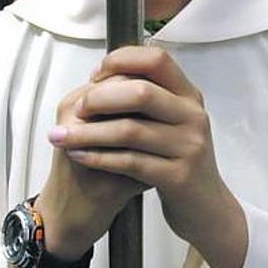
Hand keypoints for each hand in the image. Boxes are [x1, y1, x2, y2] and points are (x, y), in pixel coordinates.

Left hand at [48, 47, 246, 266]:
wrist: (204, 208)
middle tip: (76, 109)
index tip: (96, 74)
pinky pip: (130, 161)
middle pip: (141, 92)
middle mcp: (193, 117)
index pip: (156, 60)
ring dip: (89, 133)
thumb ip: (147, 98)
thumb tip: (102, 75)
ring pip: (130, 130)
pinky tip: (80, 155)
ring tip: (63, 137)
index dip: (122, 60)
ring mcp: (189, 147)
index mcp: (189, 96)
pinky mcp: (178, 177)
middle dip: (100, 98)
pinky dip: (99, 157)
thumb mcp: (172, 122)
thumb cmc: (178, 160)